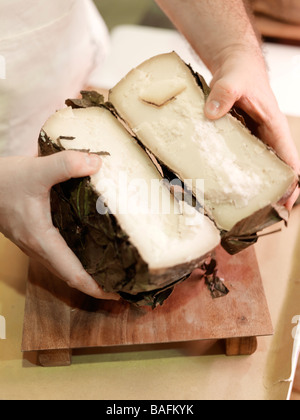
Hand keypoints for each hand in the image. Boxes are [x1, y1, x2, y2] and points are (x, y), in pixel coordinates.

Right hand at [0, 151, 119, 299]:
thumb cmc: (3, 180)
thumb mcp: (35, 170)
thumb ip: (65, 165)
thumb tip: (97, 164)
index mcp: (41, 240)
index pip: (73, 274)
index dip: (96, 287)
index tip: (118, 293)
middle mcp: (38, 248)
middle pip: (71, 276)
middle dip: (97, 284)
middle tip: (123, 282)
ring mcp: (35, 245)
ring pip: (64, 268)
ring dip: (86, 274)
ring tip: (111, 270)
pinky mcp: (34, 237)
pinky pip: (58, 257)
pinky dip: (76, 261)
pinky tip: (90, 250)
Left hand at [204, 49, 299, 208]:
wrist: (233, 66)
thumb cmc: (241, 72)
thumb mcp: (233, 80)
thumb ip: (224, 94)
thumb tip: (212, 114)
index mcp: (274, 129)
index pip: (290, 163)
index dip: (291, 187)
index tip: (284, 206)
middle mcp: (266, 139)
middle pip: (273, 174)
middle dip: (268, 196)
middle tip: (254, 219)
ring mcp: (251, 142)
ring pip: (255, 171)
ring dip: (250, 189)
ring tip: (236, 212)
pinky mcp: (237, 142)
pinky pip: (237, 162)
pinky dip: (232, 176)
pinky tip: (218, 188)